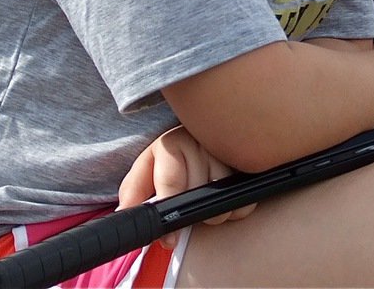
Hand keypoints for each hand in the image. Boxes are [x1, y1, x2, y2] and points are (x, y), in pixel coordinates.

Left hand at [119, 126, 255, 246]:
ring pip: (222, 201)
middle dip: (190, 213)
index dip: (169, 215)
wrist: (200, 135)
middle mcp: (204, 141)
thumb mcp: (146, 168)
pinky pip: (245, 201)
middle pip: (200, 196)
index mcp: (174, 142)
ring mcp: (230, 150)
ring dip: (212, 212)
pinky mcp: (249, 161)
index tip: (169, 240)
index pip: (173, 182)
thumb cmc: (171, 157)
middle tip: (186, 210)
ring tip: (204, 201)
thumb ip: (133, 190)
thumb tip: (124, 213)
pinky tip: (223, 198)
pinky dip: (235, 209)